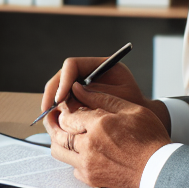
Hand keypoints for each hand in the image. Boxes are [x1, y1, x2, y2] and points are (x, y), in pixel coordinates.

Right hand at [40, 56, 170, 131]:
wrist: (141, 122)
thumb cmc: (135, 109)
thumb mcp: (117, 101)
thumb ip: (94, 97)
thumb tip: (67, 99)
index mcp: (100, 65)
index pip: (72, 65)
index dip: (63, 81)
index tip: (60, 99)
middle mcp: (88, 72)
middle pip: (61, 76)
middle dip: (52, 92)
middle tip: (46, 108)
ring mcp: (81, 84)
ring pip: (58, 88)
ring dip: (52, 101)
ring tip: (49, 116)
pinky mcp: (78, 97)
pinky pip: (62, 100)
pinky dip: (57, 109)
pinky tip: (54, 121)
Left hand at [44, 83, 170, 187]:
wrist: (159, 169)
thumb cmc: (149, 139)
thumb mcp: (130, 110)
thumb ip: (101, 97)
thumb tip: (77, 87)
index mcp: (99, 125)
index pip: (68, 115)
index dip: (65, 110)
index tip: (68, 108)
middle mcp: (89, 145)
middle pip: (58, 132)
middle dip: (54, 122)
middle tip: (56, 117)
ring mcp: (88, 164)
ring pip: (59, 150)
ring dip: (59, 140)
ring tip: (64, 132)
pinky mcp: (90, 177)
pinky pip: (71, 166)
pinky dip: (71, 157)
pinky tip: (80, 150)